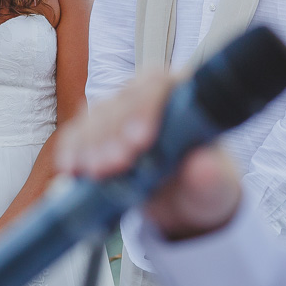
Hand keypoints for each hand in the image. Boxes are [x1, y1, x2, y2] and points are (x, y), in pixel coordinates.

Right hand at [54, 71, 241, 240]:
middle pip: (124, 99)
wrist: (182, 199)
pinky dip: (72, 148)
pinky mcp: (99, 130)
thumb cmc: (204, 185)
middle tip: (109, 165)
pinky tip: (70, 166)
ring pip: (98, 113)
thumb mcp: (215, 189)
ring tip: (90, 171)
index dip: (145, 108)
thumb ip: (212, 179)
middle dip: (112, 131)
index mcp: (183, 96)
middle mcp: (149, 97)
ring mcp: (121, 111)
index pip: (160, 85)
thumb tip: (205, 166)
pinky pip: (79, 131)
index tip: (139, 141)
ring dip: (89, 142)